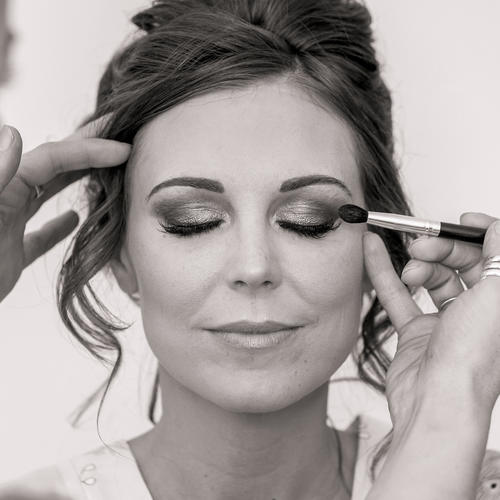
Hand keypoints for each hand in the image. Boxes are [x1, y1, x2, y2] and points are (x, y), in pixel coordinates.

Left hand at [0, 120, 130, 301]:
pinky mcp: (11, 252)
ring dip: (77, 182)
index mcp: (2, 186)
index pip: (53, 157)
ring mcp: (9, 224)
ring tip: (106, 174)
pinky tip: (74, 219)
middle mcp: (7, 198)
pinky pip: (40, 234)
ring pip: (48, 195)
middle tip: (119, 141)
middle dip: (88, 152)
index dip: (89, 149)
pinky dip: (59, 224)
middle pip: (54, 167)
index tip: (123, 149)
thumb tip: (15, 132)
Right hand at [363, 214, 499, 435]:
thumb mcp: (496, 294)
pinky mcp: (417, 332)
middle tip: (421, 244)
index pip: (496, 257)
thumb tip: (496, 227)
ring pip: (431, 278)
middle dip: (441, 250)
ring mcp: (448, 322)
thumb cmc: (472, 357)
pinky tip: (372, 249)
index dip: (481, 235)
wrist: (435, 400)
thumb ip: (499, 254)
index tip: (461, 221)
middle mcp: (480, 312)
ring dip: (417, 265)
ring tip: (409, 265)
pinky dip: (384, 272)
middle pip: (462, 265)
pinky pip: (400, 295)